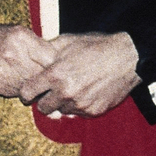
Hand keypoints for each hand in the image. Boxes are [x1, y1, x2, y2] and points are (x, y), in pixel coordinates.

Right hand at [0, 17, 56, 99]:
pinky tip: (20, 81)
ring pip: (31, 87)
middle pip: (42, 75)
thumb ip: (40, 45)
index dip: (58, 66)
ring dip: (36, 87)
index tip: (61, 68)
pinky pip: (16, 93)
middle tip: (53, 79)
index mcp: (21, 40)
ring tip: (36, 81)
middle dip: (49, 78)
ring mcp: (2, 73)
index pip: (50, 60)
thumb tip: (61, 61)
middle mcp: (11, 56)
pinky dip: (21, 89)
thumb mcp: (21, 32)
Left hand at [24, 32, 141, 116]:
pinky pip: (78, 113)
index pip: (27, 93)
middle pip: (42, 108)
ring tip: (74, 89)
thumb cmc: (97, 47)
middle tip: (52, 91)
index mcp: (55, 75)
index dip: (28, 91)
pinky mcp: (93, 111)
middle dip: (44, 100)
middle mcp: (65, 92)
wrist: (128, 58)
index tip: (33, 89)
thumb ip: (46, 50)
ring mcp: (80, 104)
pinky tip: (88, 92)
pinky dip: (80, 105)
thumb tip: (30, 54)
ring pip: (61, 111)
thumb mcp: (68, 42)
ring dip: (63, 103)